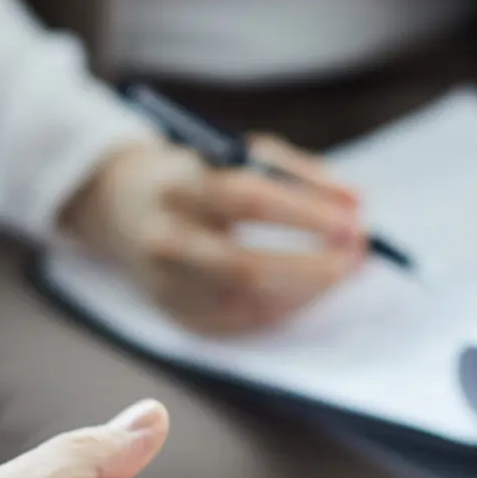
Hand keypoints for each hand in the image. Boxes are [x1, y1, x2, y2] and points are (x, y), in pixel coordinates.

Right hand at [59, 137, 369, 334]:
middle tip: (356, 257)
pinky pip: (239, 324)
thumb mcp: (239, 153)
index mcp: (180, 186)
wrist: (119, 205)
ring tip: (341, 272)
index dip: (306, 212)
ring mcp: (165, 285)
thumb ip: (299, 173)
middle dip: (312, 267)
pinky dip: (282, 310)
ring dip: (306, 293)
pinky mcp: (174, 315)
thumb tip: (357, 205)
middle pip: (245, 267)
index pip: (248, 200)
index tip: (353, 220)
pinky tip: (307, 292)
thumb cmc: (196, 173)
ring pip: (248, 305)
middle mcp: (166, 239)